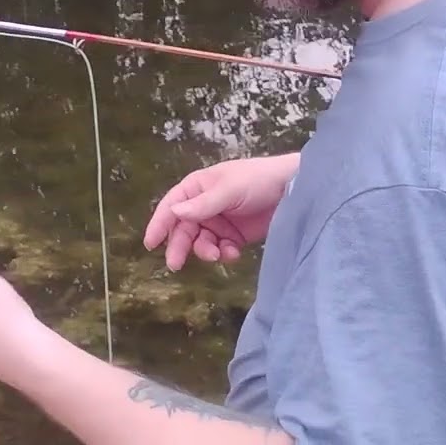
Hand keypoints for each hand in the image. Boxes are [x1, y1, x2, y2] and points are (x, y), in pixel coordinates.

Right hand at [143, 153, 298, 270]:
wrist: (294, 189)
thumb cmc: (259, 180)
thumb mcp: (229, 189)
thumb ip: (203, 205)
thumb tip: (174, 213)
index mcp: (198, 187)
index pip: (172, 206)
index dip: (159, 223)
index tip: (150, 243)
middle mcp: (204, 205)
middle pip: (184, 229)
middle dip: (180, 245)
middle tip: (175, 264)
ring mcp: (220, 221)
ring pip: (201, 242)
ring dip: (205, 250)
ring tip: (218, 254)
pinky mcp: (235, 236)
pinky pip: (221, 249)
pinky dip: (224, 253)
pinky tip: (234, 253)